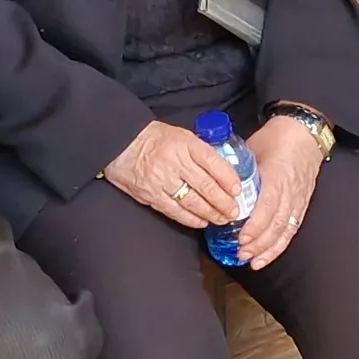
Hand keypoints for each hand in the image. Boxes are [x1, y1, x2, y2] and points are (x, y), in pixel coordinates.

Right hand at [106, 120, 246, 229]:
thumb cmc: (155, 139)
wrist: (120, 143)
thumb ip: (199, 152)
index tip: (238, 189)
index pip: (212, 161)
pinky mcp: (151, 195)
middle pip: (206, 186)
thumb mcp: (181, 135)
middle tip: (235, 211)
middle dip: (224, 202)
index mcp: (185, 143)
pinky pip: (175, 211)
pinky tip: (202, 222)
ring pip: (193, 202)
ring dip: (211, 213)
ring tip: (222, 218)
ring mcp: (162, 180)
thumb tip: (223, 171)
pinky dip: (191, 219)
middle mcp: (175, 162)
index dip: (228, 178)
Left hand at [233, 117, 325, 267]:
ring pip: (286, 230)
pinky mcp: (302, 204)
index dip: (255, 226)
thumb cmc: (277, 138)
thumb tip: (218, 185)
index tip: (241, 238)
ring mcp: (299, 200)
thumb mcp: (253, 149)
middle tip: (241, 254)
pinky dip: (281, 244)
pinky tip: (268, 255)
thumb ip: (238, 170)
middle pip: (277, 224)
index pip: (268, 207)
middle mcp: (290, 191)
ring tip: (253, 261)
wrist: (305, 133)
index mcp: (277, 176)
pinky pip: (293, 228)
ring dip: (269, 249)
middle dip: (259, 243)